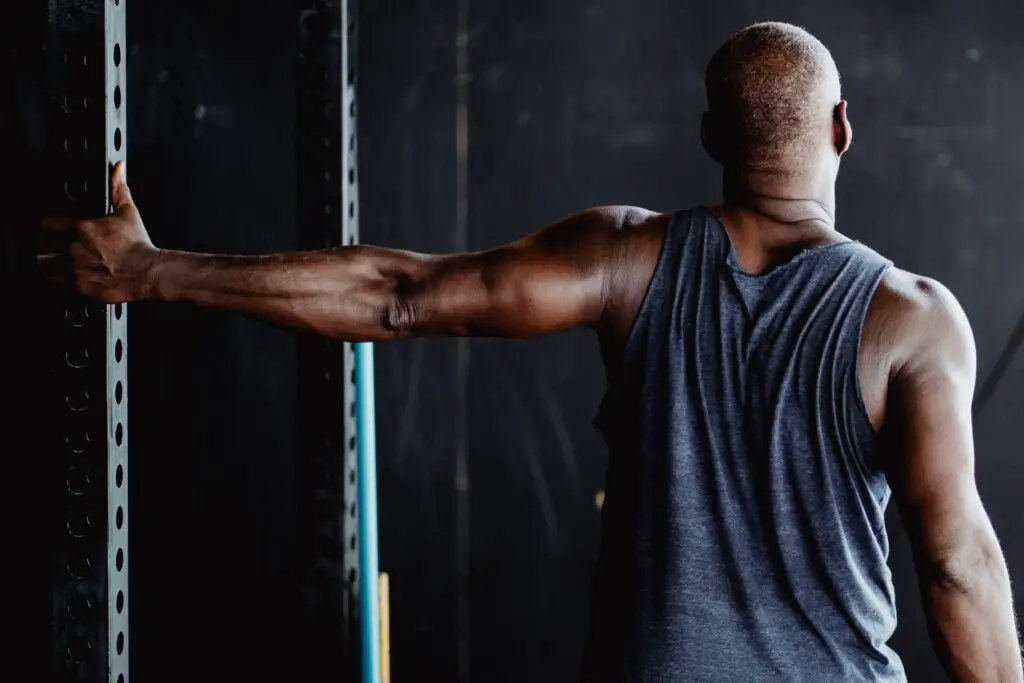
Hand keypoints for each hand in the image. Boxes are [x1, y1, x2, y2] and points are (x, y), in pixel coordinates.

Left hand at [39, 161, 159, 302]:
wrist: (148, 272)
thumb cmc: (139, 246)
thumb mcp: (128, 212)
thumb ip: (119, 189)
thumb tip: (119, 168)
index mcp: (81, 228)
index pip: (47, 223)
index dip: (47, 225)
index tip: (51, 228)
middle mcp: (73, 247)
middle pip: (41, 244)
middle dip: (46, 244)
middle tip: (52, 246)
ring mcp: (74, 268)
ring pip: (45, 264)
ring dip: (49, 263)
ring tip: (56, 263)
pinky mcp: (78, 286)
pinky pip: (56, 284)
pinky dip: (58, 281)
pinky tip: (66, 278)